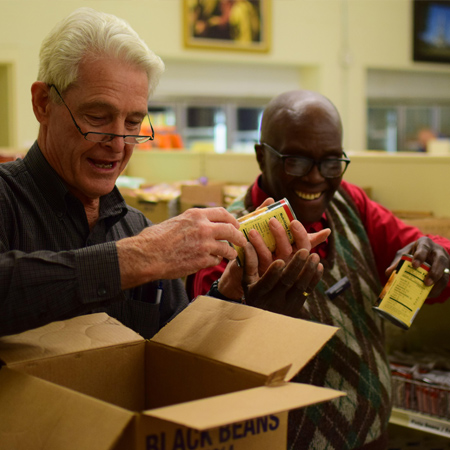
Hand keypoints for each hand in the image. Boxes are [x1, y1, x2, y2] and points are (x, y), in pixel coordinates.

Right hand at [117, 207, 246, 288]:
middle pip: (231, 230)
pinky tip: (211, 261)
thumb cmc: (155, 238)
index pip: (223, 213)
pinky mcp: (202, 260)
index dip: (232, 219)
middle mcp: (204, 228)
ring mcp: (205, 245)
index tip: (236, 224)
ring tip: (230, 254)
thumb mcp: (176, 221)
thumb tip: (203, 224)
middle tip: (241, 241)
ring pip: (227, 248)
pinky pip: (216, 260)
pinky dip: (215, 261)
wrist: (147, 255)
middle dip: (238, 236)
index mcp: (196, 215)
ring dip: (230, 252)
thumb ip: (193, 222)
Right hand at [218, 243, 323, 317]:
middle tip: (304, 251)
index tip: (280, 260)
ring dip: (308, 270)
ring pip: (300, 287)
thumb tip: (247, 244)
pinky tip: (319, 266)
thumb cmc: (255, 294)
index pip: (266, 283)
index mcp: (258, 293)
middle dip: (296, 266)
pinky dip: (314, 278)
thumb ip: (249, 263)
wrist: (265, 321)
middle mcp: (273, 300)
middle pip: (286, 282)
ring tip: (315, 255)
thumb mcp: (248, 282)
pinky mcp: (298, 305)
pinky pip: (308, 291)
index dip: (273, 273)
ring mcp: (287, 304)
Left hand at [247, 218, 329, 275]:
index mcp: (292, 250)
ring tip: (252, 231)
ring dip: (261, 243)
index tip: (294, 222)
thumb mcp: (263, 228)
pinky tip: (245, 242)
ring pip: (269, 257)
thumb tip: (271, 199)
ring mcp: (270, 268)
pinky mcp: (256, 272)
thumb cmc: (258, 242)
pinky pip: (254, 263)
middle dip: (281, 235)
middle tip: (272, 221)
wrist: (241, 262)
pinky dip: (250, 251)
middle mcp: (284, 260)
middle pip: (288, 250)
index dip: (301, 234)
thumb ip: (267, 215)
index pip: (304, 244)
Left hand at [385, 236, 449, 297]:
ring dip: (438, 283)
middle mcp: (438, 251)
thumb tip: (388, 273)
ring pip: (446, 272)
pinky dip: (437, 289)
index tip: (414, 265)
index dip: (420, 256)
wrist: (425, 251)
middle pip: (441, 260)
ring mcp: (444, 262)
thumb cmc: (413, 252)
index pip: (424, 248)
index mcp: (425, 244)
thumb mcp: (404, 254)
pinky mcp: (446, 271)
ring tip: (428, 293)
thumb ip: (398, 262)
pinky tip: (428, 295)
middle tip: (426, 283)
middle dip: (434, 272)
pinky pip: (445, 281)